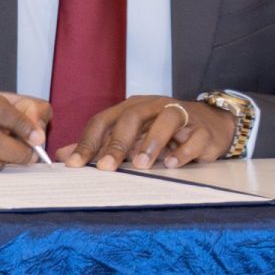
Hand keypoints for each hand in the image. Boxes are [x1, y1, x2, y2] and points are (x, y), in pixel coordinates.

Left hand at [58, 96, 235, 170]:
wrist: (210, 124)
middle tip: (106, 168)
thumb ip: (99, 145)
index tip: (74, 164)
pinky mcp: (203, 130)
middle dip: (117, 143)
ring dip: (152, 142)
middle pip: (132, 118)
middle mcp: (153, 106)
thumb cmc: (163, 131)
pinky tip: (173, 164)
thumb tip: (64, 156)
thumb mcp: (130, 136)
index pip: (103, 120)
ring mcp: (180, 115)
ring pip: (166, 120)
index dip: (88, 142)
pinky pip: (194, 136)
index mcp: (131, 107)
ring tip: (140, 164)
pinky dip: (183, 150)